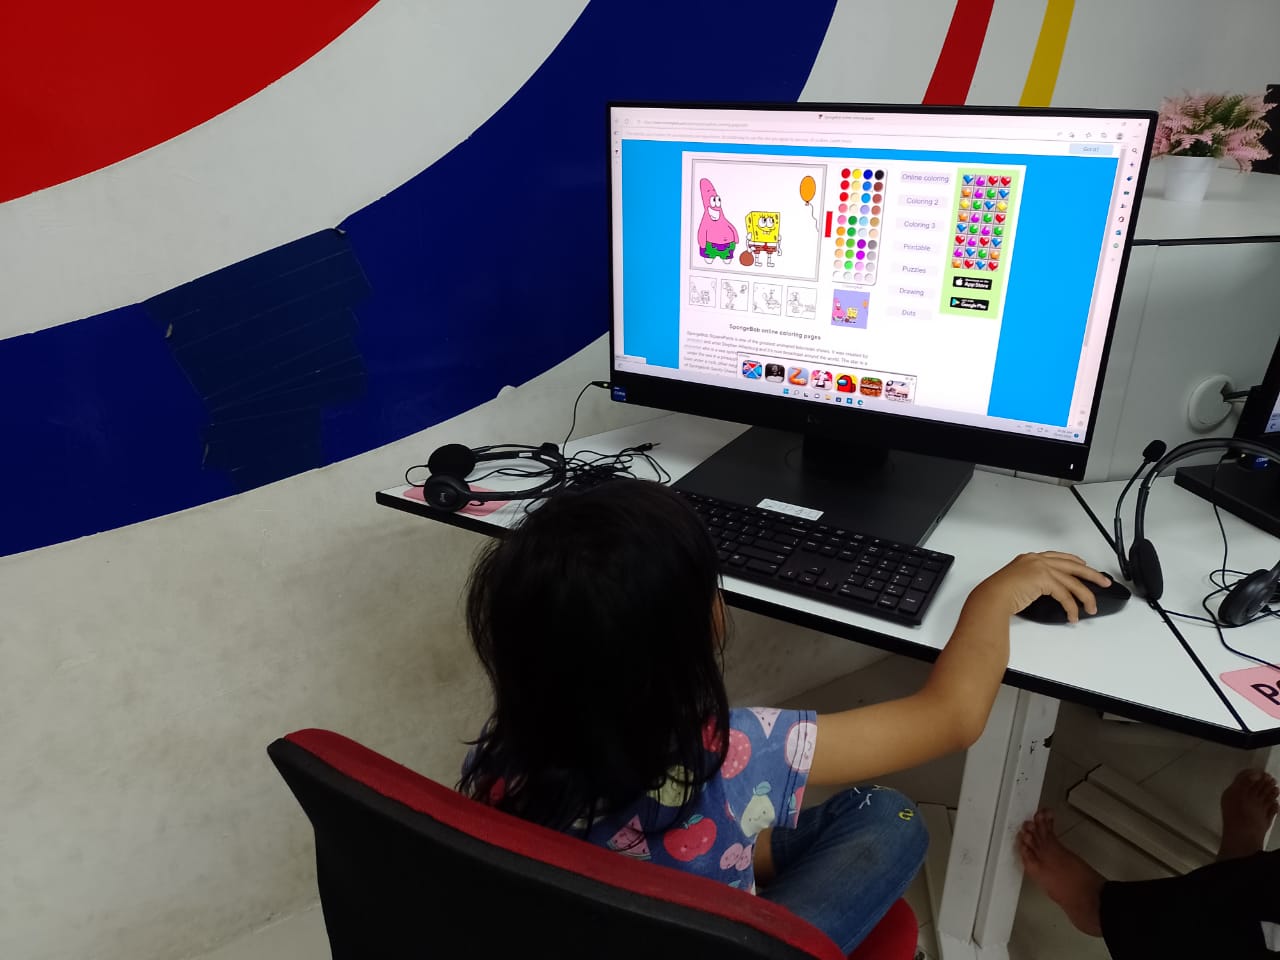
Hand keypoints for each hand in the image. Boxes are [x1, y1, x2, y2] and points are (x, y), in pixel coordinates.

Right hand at [972, 552, 1111, 622]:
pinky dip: (1071, 607)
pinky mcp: (1044, 580)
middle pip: (1072, 566)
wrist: (992, 597)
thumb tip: (1045, 591)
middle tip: (1104, 582)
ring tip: (1091, 608)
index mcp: (1030, 558)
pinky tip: (1073, 615)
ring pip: (1072, 582)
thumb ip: (1032, 581)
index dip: (1075, 562)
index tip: (1085, 566)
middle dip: (1091, 575)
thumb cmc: (998, 594)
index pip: (1059, 557)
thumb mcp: (1018, 582)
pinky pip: (1065, 595)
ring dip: (1085, 597)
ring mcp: (1041, 568)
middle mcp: (1037, 560)